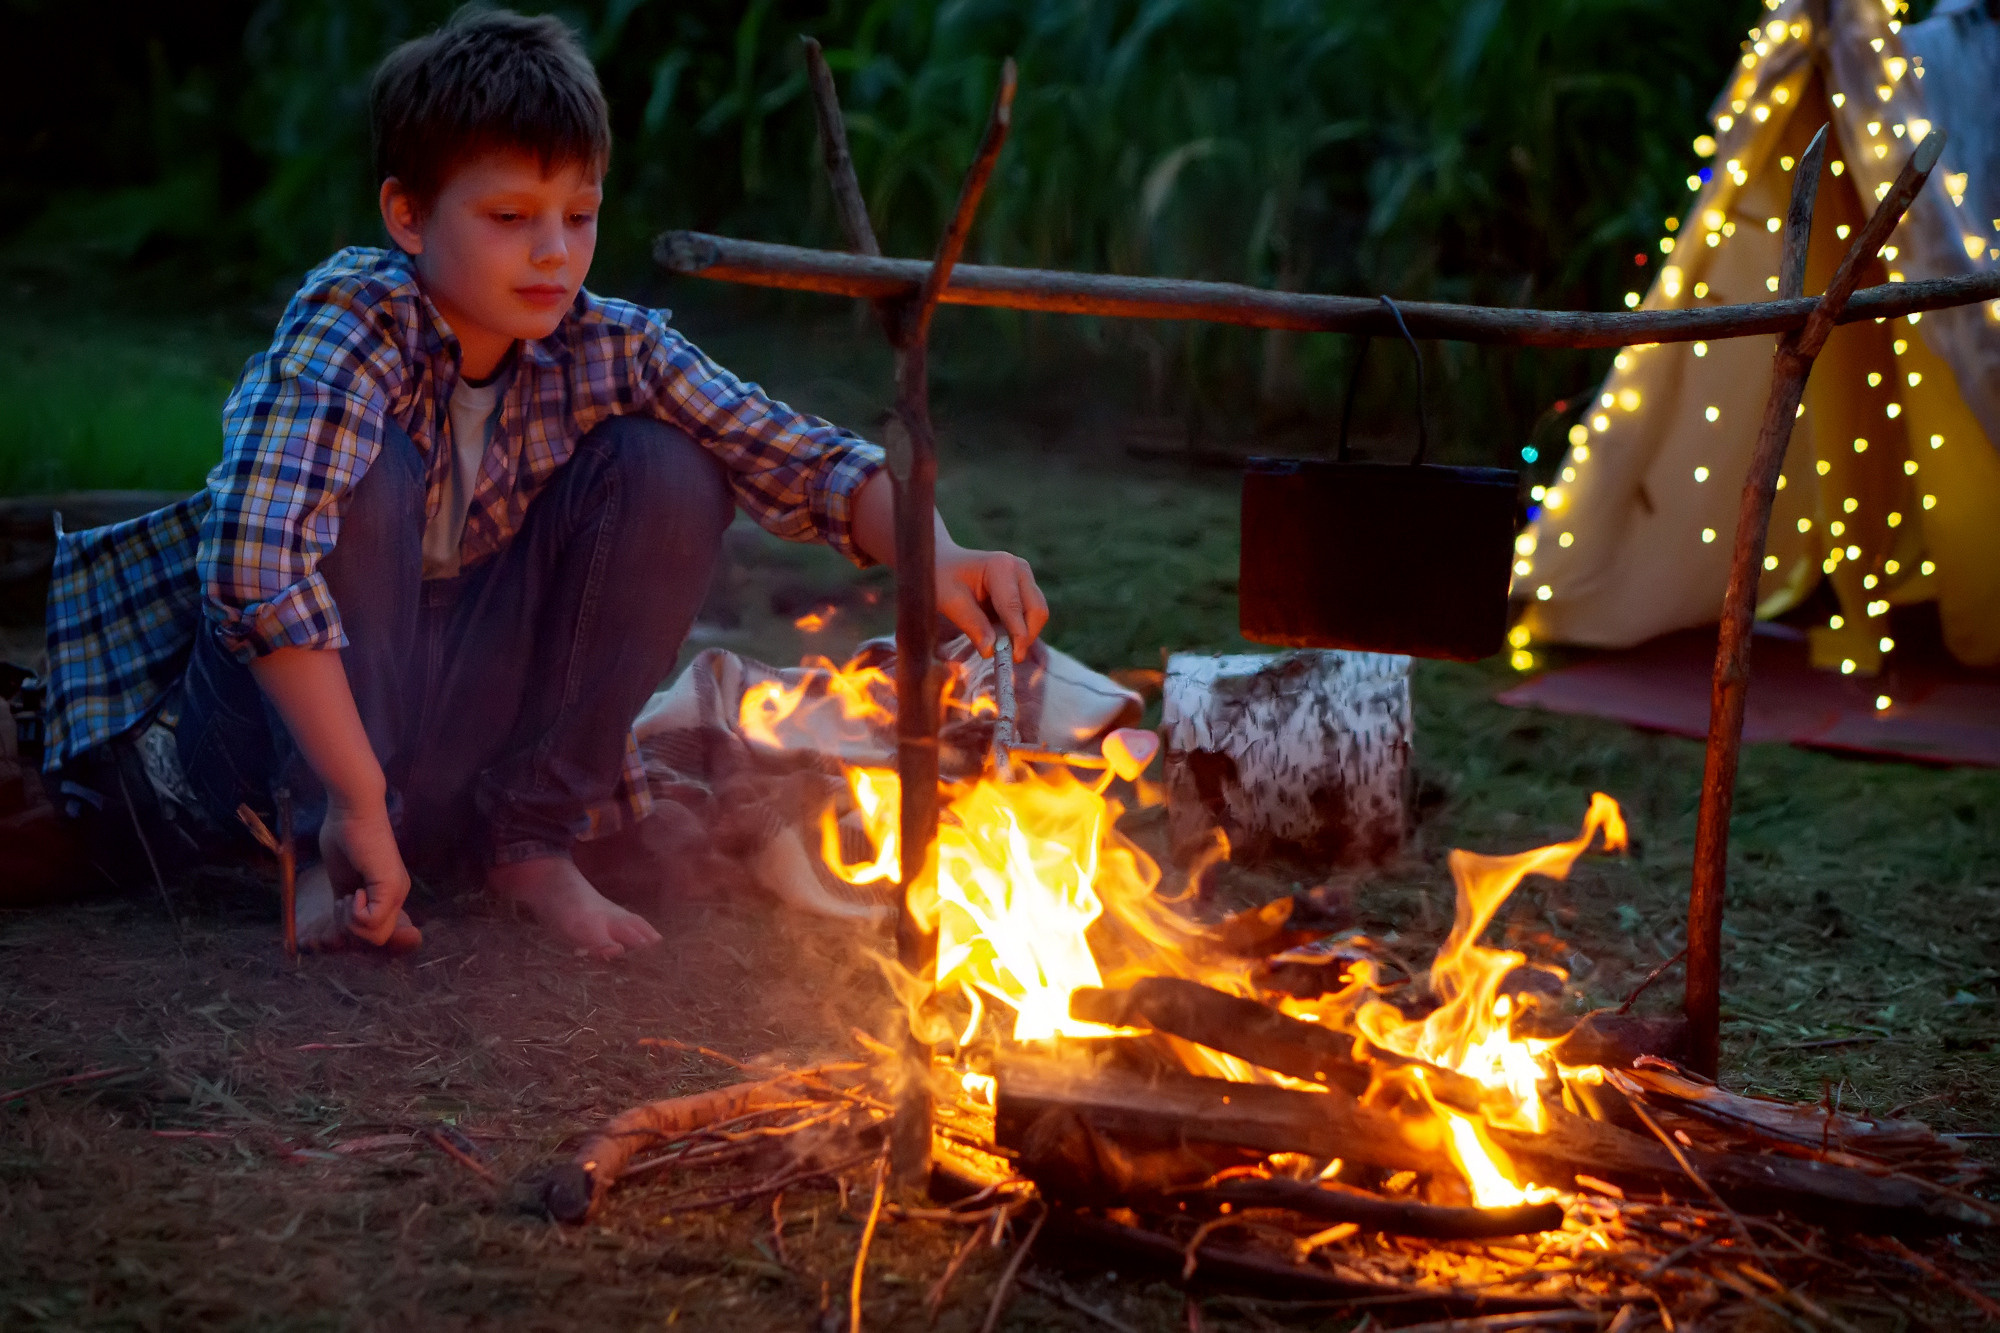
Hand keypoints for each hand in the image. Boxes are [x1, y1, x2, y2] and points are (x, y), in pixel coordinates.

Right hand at [318, 799, 411, 946]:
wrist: (351, 810)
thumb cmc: (344, 836)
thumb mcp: (342, 880)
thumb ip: (346, 904)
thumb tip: (338, 931)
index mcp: (387, 894)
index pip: (378, 934)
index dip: (354, 933)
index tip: (339, 911)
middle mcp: (397, 895)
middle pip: (377, 940)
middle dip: (351, 930)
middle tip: (343, 902)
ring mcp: (397, 891)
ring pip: (375, 936)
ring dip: (351, 922)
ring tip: (348, 896)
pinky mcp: (390, 885)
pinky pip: (372, 922)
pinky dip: (355, 913)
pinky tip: (353, 892)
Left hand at [936, 544, 1049, 661]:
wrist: (943, 562)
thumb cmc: (941, 577)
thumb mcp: (950, 602)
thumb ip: (972, 625)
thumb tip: (990, 651)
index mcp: (1001, 567)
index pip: (1015, 607)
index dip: (1018, 635)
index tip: (1014, 658)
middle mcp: (1019, 569)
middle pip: (1037, 610)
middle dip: (1026, 636)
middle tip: (1009, 657)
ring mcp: (1024, 578)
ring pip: (1037, 614)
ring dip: (1024, 633)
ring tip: (1000, 645)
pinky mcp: (1024, 588)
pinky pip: (1030, 614)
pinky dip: (1020, 629)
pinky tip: (1000, 635)